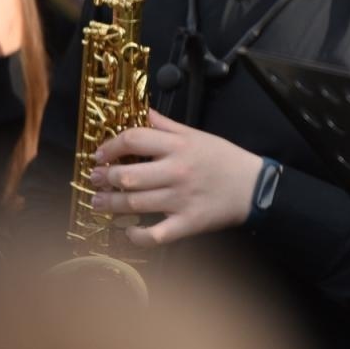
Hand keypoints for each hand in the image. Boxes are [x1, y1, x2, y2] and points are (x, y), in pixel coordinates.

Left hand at [90, 109, 263, 245]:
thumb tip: (141, 112)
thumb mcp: (197, 135)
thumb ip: (166, 125)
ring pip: (134, 204)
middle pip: (127, 175)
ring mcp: (181, 199)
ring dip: (109, 204)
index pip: (134, 139)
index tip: (100, 154)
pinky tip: (128, 232)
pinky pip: (154, 235)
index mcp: (180, 146)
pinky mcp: (188, 223)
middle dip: (104, 178)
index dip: (110, 146)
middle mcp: (177, 171)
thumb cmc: (224, 159)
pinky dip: (136, 237)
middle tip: (95, 179)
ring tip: (99, 202)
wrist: (254, 186)